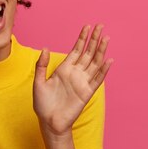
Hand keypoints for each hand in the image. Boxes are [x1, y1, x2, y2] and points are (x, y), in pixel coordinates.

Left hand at [33, 24, 112, 138]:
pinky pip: (97, 79)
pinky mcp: (87, 92)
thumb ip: (42, 65)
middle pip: (88, 53)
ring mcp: (82, 82)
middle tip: (100, 26)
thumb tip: (46, 48)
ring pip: (95, 63)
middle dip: (94, 39)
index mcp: (64, 69)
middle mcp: (75, 73)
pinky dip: (103, 70)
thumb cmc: (43, 104)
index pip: (76, 50)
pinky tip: (108, 60)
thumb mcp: (39, 82)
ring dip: (100, 51)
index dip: (82, 38)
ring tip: (106, 38)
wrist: (49, 122)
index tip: (87, 26)